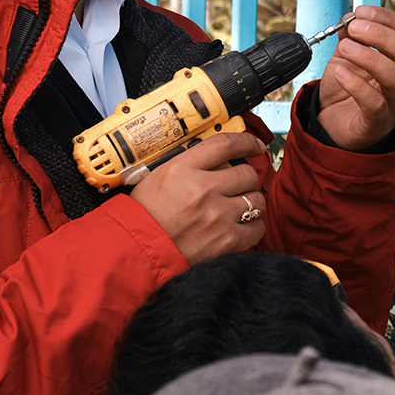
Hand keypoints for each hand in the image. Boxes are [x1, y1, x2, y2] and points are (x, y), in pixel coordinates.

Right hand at [129, 132, 268, 263]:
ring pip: (256, 200)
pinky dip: (252, 227)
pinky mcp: (227, 241)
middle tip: (237, 188)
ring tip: (236, 210)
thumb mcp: (158, 178)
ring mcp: (217, 216)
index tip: (254, 145)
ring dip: (250, 203)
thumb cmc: (144, 218)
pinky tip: (239, 228)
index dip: (246, 142)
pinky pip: (257, 228)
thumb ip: (189, 166)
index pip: (225, 144)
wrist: (136, 252)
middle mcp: (202, 190)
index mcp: (182, 170)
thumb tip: (218, 160)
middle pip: (247, 173)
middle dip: (244, 180)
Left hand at [318, 5, 394, 149]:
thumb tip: (351, 18)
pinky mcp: (379, 124)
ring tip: (344, 48)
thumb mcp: (347, 55)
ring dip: (369, 57)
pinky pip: (375, 104)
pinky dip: (355, 84)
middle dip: (383, 36)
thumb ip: (351, 36)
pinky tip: (339, 73)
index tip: (361, 12)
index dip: (388, 18)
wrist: (332, 122)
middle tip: (354, 28)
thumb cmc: (347, 88)